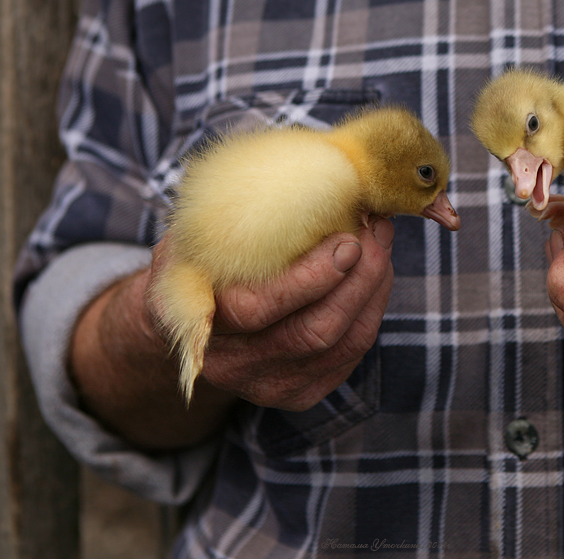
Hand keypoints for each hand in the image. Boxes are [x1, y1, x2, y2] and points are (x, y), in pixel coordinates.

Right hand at [71, 216, 394, 449]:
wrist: (182, 325)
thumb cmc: (194, 266)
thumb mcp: (189, 238)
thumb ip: (223, 218)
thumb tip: (292, 172)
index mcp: (199, 322)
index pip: (259, 310)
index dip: (310, 277)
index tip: (346, 239)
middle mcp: (235, 364)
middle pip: (314, 332)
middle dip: (358, 278)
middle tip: (375, 230)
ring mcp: (271, 385)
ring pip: (344, 343)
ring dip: (374, 288)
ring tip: (380, 243)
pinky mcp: (302, 391)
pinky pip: (354, 354)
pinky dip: (372, 308)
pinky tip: (375, 273)